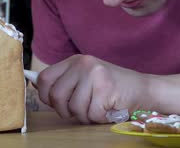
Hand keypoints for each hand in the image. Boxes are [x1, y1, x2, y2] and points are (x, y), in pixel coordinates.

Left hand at [36, 54, 151, 123]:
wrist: (143, 89)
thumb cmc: (112, 88)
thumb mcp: (85, 78)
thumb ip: (64, 81)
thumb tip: (35, 84)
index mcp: (75, 61)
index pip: (44, 78)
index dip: (46, 96)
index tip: (57, 104)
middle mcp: (83, 64)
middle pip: (56, 96)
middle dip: (66, 111)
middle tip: (81, 110)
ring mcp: (95, 75)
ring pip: (74, 108)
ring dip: (86, 116)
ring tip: (98, 108)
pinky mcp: (106, 88)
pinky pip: (91, 114)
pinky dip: (99, 118)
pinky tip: (108, 109)